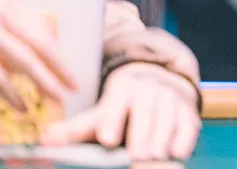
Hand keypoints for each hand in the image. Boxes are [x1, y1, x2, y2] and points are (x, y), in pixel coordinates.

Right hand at [0, 0, 75, 109]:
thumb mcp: (13, 7)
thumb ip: (32, 25)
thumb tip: (54, 49)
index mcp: (10, 12)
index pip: (42, 44)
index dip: (60, 67)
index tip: (74, 86)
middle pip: (26, 61)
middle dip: (45, 83)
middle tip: (60, 99)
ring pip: (0, 77)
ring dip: (13, 96)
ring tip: (25, 109)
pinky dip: (0, 91)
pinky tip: (5, 100)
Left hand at [42, 63, 199, 160]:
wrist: (160, 81)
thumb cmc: (124, 104)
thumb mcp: (102, 110)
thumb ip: (77, 128)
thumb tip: (46, 139)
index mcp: (125, 85)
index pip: (117, 101)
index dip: (112, 119)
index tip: (107, 138)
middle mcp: (151, 87)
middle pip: (146, 110)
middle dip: (143, 133)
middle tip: (137, 155)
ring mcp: (172, 97)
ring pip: (169, 115)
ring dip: (163, 137)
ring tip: (155, 156)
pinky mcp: (188, 109)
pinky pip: (188, 122)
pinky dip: (184, 137)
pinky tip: (177, 152)